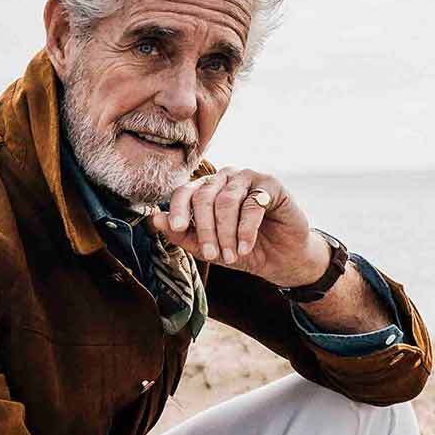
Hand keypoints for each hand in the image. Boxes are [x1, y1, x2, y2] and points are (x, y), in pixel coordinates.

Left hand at [150, 168, 324, 288]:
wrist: (279, 257)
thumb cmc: (238, 249)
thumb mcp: (206, 247)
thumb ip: (181, 234)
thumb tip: (155, 219)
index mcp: (204, 189)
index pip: (184, 192)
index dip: (178, 210)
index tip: (178, 229)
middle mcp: (223, 178)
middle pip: (204, 197)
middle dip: (206, 230)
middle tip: (212, 256)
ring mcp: (247, 178)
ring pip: (226, 201)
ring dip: (226, 233)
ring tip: (230, 256)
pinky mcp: (270, 185)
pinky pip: (252, 205)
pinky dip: (246, 230)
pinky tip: (244, 247)